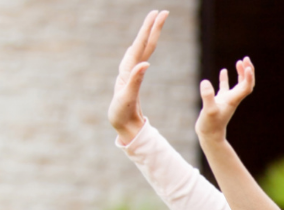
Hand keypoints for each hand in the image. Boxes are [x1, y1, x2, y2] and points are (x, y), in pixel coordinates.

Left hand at [109, 10, 168, 145]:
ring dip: (151, 33)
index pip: (140, 44)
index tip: (157, 15)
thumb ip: (135, 80)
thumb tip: (145, 63)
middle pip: (143, 42)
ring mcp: (132, 71)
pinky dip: (147, 45)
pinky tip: (147, 41)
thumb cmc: (121, 112)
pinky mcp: (136, 76)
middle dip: (152, 26)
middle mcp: (130, 67)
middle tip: (162, 12)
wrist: (120, 123)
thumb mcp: (126, 97)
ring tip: (158, 20)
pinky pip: (143, 56)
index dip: (149, 29)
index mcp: (128, 70)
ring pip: (144, 47)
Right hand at [196, 57, 255, 143]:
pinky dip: (226, 79)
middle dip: (248, 71)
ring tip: (240, 62)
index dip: (248, 76)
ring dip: (241, 73)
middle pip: (246, 84)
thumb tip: (206, 82)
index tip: (247, 66)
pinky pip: (225, 88)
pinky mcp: (219, 101)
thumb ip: (207, 97)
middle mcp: (233, 99)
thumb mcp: (208, 110)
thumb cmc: (210, 125)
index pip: (246, 86)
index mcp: (233, 100)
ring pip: (238, 84)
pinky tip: (224, 70)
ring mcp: (226, 100)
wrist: (209, 136)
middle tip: (246, 59)